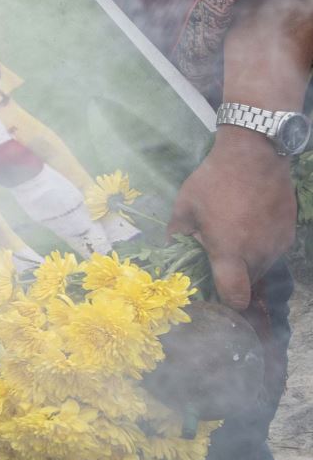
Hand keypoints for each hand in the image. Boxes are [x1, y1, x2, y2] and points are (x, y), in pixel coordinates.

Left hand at [169, 130, 298, 309]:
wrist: (255, 156)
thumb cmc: (215, 181)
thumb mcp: (185, 206)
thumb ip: (177, 234)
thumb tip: (169, 250)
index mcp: (230, 252)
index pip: (235, 296)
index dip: (227, 303)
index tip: (215, 295)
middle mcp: (257, 254)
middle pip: (248, 285)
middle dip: (233, 280)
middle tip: (217, 262)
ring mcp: (277, 246)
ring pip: (262, 269)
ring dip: (247, 264)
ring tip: (232, 240)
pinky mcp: (289, 235)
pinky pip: (273, 252)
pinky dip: (260, 249)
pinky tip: (248, 229)